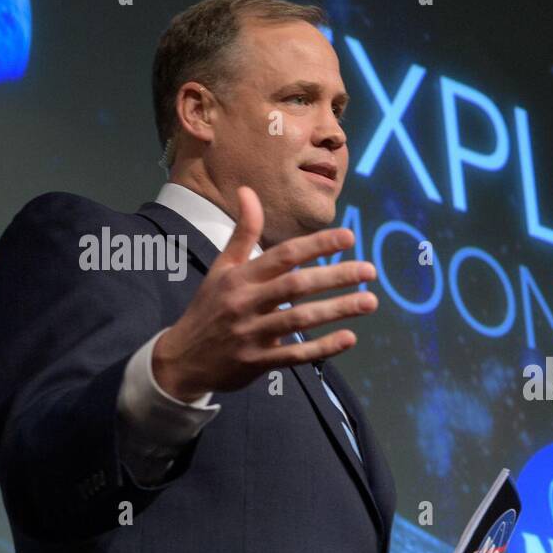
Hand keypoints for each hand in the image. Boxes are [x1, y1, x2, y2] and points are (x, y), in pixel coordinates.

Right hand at [153, 186, 377, 400]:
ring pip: (301, 319)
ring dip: (338, 310)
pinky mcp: (258, 361)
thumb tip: (247, 190)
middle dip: (336, 276)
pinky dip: (323, 348)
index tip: (349, 237)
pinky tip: (349, 338)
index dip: (316, 244)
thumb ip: (243, 233)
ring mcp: (252, 333)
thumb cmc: (209, 308)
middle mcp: (247, 302)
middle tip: (370, 270)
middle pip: (297, 285)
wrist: (182, 359)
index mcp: (241, 277)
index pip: (283, 255)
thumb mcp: (222, 268)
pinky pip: (295, 355)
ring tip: (370, 302)